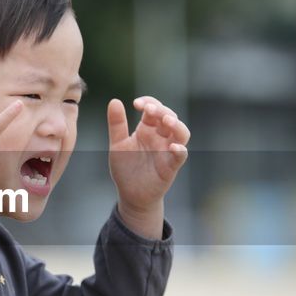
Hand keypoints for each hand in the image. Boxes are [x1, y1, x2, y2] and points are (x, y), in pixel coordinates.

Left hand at [107, 96, 189, 235]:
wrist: (130, 194)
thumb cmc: (126, 168)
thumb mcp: (117, 144)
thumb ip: (117, 124)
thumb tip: (114, 100)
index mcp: (147, 129)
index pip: (153, 108)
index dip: (148, 102)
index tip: (136, 103)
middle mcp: (160, 137)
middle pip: (169, 117)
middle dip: (161, 110)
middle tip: (149, 110)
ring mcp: (167, 150)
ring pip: (181, 133)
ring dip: (176, 125)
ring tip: (166, 121)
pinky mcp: (171, 166)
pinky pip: (180, 156)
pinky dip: (180, 150)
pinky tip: (174, 146)